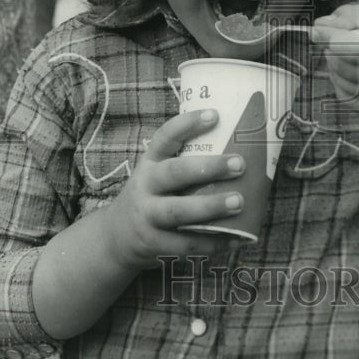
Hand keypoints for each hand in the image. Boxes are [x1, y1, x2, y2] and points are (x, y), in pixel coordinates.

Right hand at [107, 109, 245, 270]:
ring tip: (240, 202)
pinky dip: (212, 243)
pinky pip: (185, 244)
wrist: (117, 236)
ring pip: (178, 211)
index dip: (188, 124)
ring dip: (210, 207)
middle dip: (209, 168)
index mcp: (150, 162)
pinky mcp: (154, 243)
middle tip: (240, 163)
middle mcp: (146, 185)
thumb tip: (241, 148)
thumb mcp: (158, 174)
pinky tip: (236, 238)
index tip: (215, 114)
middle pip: (175, 173)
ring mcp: (147, 215)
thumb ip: (187, 163)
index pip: (166, 137)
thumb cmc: (153, 196)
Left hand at [312, 3, 358, 116]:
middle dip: (333, 48)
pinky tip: (354, 71)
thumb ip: (354, 16)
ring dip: (334, 64)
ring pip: (339, 78)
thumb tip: (320, 24)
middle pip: (341, 62)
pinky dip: (340, 80)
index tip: (316, 29)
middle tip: (339, 39)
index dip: (328, 37)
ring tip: (349, 53)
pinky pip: (342, 95)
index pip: (350, 47)